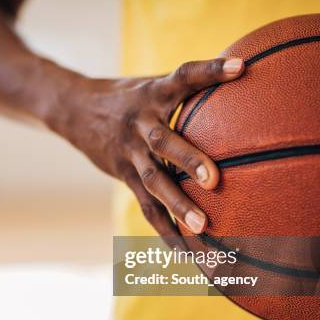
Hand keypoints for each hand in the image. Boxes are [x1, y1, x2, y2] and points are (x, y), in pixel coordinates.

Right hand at [48, 58, 244, 234]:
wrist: (75, 110)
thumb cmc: (129, 95)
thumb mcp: (152, 82)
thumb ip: (188, 86)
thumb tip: (244, 74)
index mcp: (153, 93)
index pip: (183, 77)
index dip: (209, 71)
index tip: (240, 68)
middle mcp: (139, 123)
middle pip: (162, 141)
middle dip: (188, 159)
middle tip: (214, 180)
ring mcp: (129, 152)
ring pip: (152, 181)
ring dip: (177, 205)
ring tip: (202, 227)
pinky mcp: (123, 175)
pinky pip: (146, 206)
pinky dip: (165, 230)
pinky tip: (186, 251)